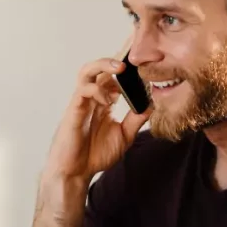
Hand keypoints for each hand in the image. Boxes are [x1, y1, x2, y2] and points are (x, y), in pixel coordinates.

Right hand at [44, 58, 150, 183]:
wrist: (77, 172)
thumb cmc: (95, 154)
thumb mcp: (125, 135)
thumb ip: (136, 119)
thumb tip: (152, 104)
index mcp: (105, 101)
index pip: (114, 75)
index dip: (126, 64)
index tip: (143, 57)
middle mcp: (93, 97)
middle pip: (101, 67)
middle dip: (118, 57)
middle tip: (136, 54)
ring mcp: (82, 102)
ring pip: (88, 71)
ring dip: (103, 65)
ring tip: (120, 67)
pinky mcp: (74, 110)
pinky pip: (83, 91)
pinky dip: (97, 90)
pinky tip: (109, 100)